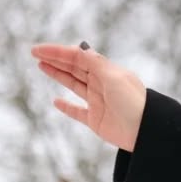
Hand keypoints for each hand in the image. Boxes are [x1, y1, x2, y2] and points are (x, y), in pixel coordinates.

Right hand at [30, 42, 147, 152]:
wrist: (145, 132)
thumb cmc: (132, 102)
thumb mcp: (114, 78)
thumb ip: (96, 64)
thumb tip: (82, 49)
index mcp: (107, 72)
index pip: (79, 58)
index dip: (58, 52)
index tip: (38, 50)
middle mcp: (102, 85)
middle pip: (75, 68)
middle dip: (56, 60)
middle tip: (35, 54)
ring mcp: (98, 102)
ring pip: (74, 85)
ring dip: (58, 75)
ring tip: (42, 66)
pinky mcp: (96, 120)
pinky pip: (77, 112)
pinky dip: (66, 107)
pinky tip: (56, 101)